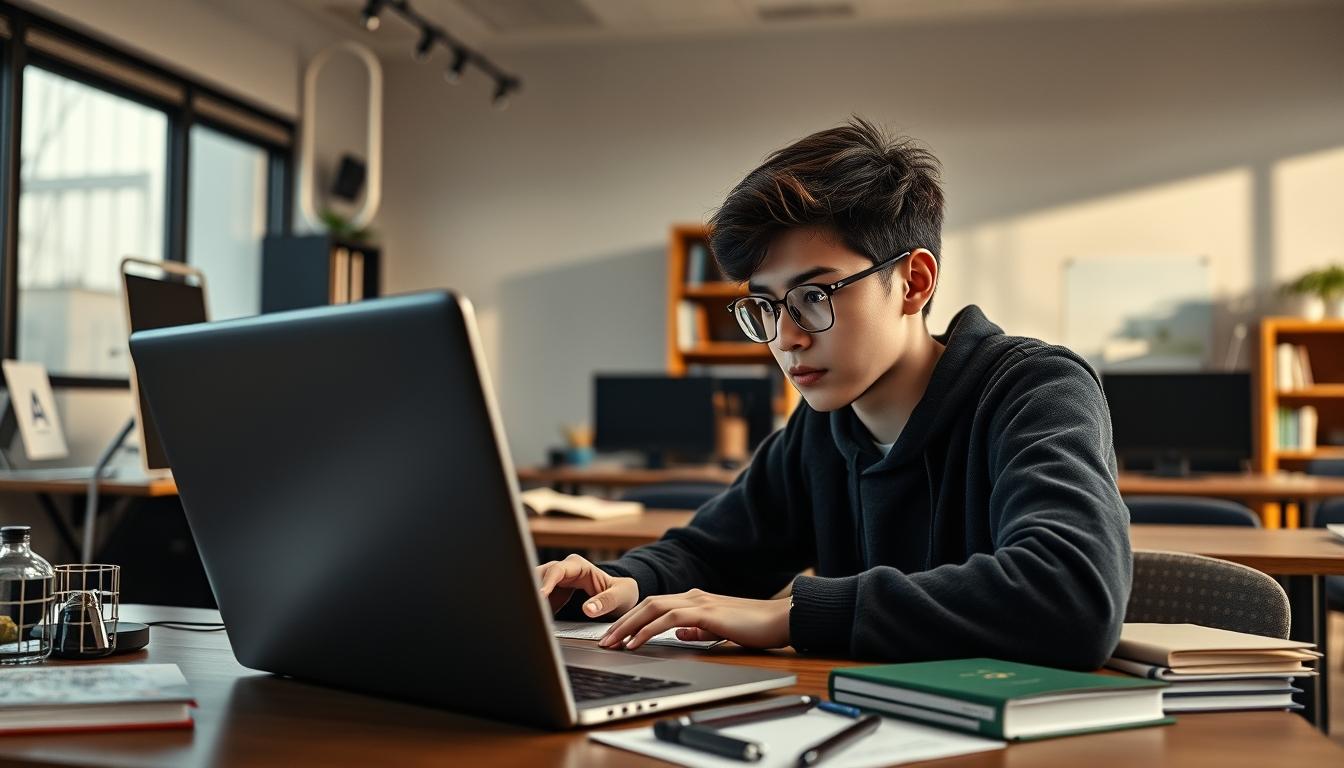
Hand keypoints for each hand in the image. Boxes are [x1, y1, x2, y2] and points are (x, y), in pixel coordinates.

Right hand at [536, 554, 638, 618]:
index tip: (539, 596)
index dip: (546, 582)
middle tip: (527, 609)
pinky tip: (533, 621)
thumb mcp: (621, 596)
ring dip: (530, 600)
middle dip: (531, 590)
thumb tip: (588, 609)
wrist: (620, 599)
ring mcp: (555, 583)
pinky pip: (538, 601)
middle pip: (539, 576)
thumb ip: (606, 601)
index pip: (557, 570)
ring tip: (527, 616)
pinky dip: (534, 609)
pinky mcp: (552, 596)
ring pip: (534, 586)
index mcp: (578, 566)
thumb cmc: (621, 593)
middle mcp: (563, 571)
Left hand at [599, 589, 789, 650]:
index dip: (631, 619)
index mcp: (695, 600)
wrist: (780, 620)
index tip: (615, 635)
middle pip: (646, 604)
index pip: (654, 606)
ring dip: (628, 626)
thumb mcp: (719, 630)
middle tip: (602, 640)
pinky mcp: (706, 612)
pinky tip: (636, 643)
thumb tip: (681, 634)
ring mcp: (699, 602)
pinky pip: (668, 619)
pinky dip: (648, 631)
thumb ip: (699, 630)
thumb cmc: (755, 627)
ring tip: (611, 643)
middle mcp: (693, 596)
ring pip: (652, 607)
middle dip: (621, 622)